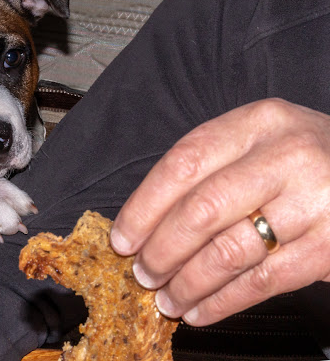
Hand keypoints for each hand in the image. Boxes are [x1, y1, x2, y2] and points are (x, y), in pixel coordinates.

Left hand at [110, 98, 329, 325]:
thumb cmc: (300, 160)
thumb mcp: (259, 141)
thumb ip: (209, 168)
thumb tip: (145, 222)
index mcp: (258, 123)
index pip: (184, 163)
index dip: (144, 206)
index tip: (123, 238)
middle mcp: (287, 156)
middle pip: (202, 209)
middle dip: (161, 250)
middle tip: (143, 273)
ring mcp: (314, 201)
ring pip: (229, 251)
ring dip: (187, 282)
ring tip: (166, 298)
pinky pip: (263, 282)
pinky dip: (223, 302)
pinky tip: (200, 311)